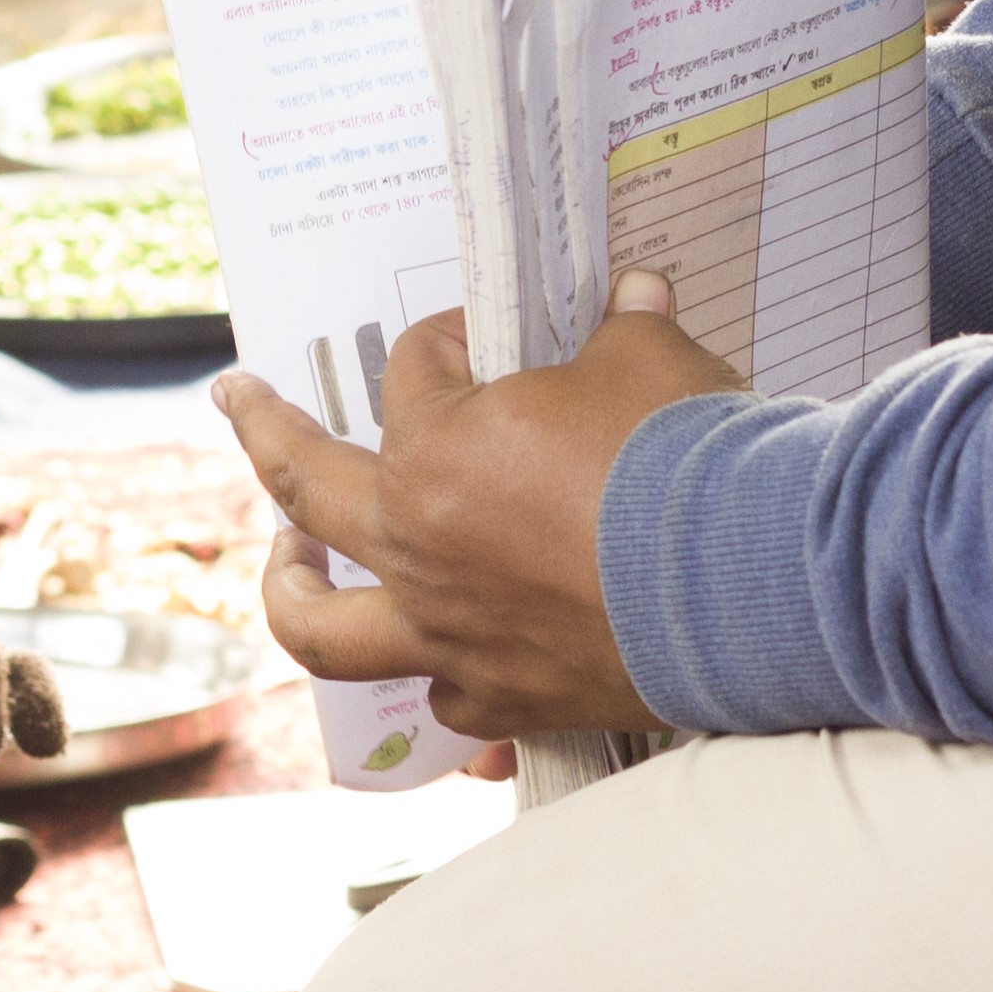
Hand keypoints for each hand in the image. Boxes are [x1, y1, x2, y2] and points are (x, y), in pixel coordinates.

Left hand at [216, 270, 743, 741]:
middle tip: (239, 401)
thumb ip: (623, 325)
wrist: (753, 585)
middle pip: (306, 486)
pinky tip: (442, 658)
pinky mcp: (506, 699)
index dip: (448, 340)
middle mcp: (419, 549)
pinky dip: (437, 676)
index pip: (414, 371)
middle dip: (263, 434)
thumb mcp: (653, 357)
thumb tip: (633, 292)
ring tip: (286, 565)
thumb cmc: (688, 459)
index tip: (482, 335)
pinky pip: (443, 698)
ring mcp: (451, 635)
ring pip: (325, 631)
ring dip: (293, 593)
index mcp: (437, 451)